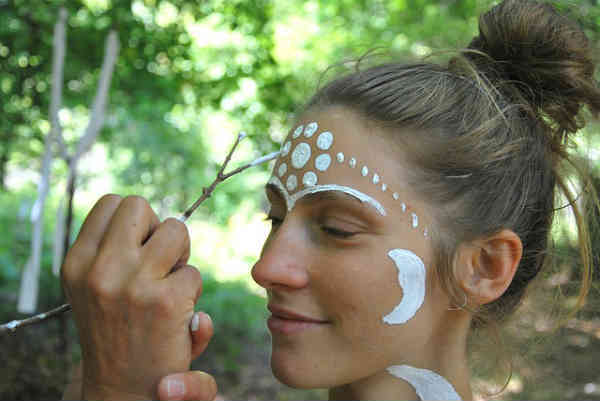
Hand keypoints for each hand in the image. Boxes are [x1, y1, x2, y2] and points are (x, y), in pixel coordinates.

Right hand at [61, 194, 216, 399]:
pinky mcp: (165, 301)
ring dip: (180, 255)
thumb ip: (111, 248)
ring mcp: (133, 284)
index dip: (135, 222)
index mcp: (77, 262)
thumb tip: (155, 221)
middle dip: (157, 228)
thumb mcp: (92, 286)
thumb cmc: (115, 330)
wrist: (122, 389)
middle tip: (158, 262)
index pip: (112, 203)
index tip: (139, 249)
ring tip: (170, 283)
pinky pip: (194, 273)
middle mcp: (100, 269)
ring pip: (176, 230)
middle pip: (141, 205)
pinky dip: (192, 289)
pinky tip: (178, 313)